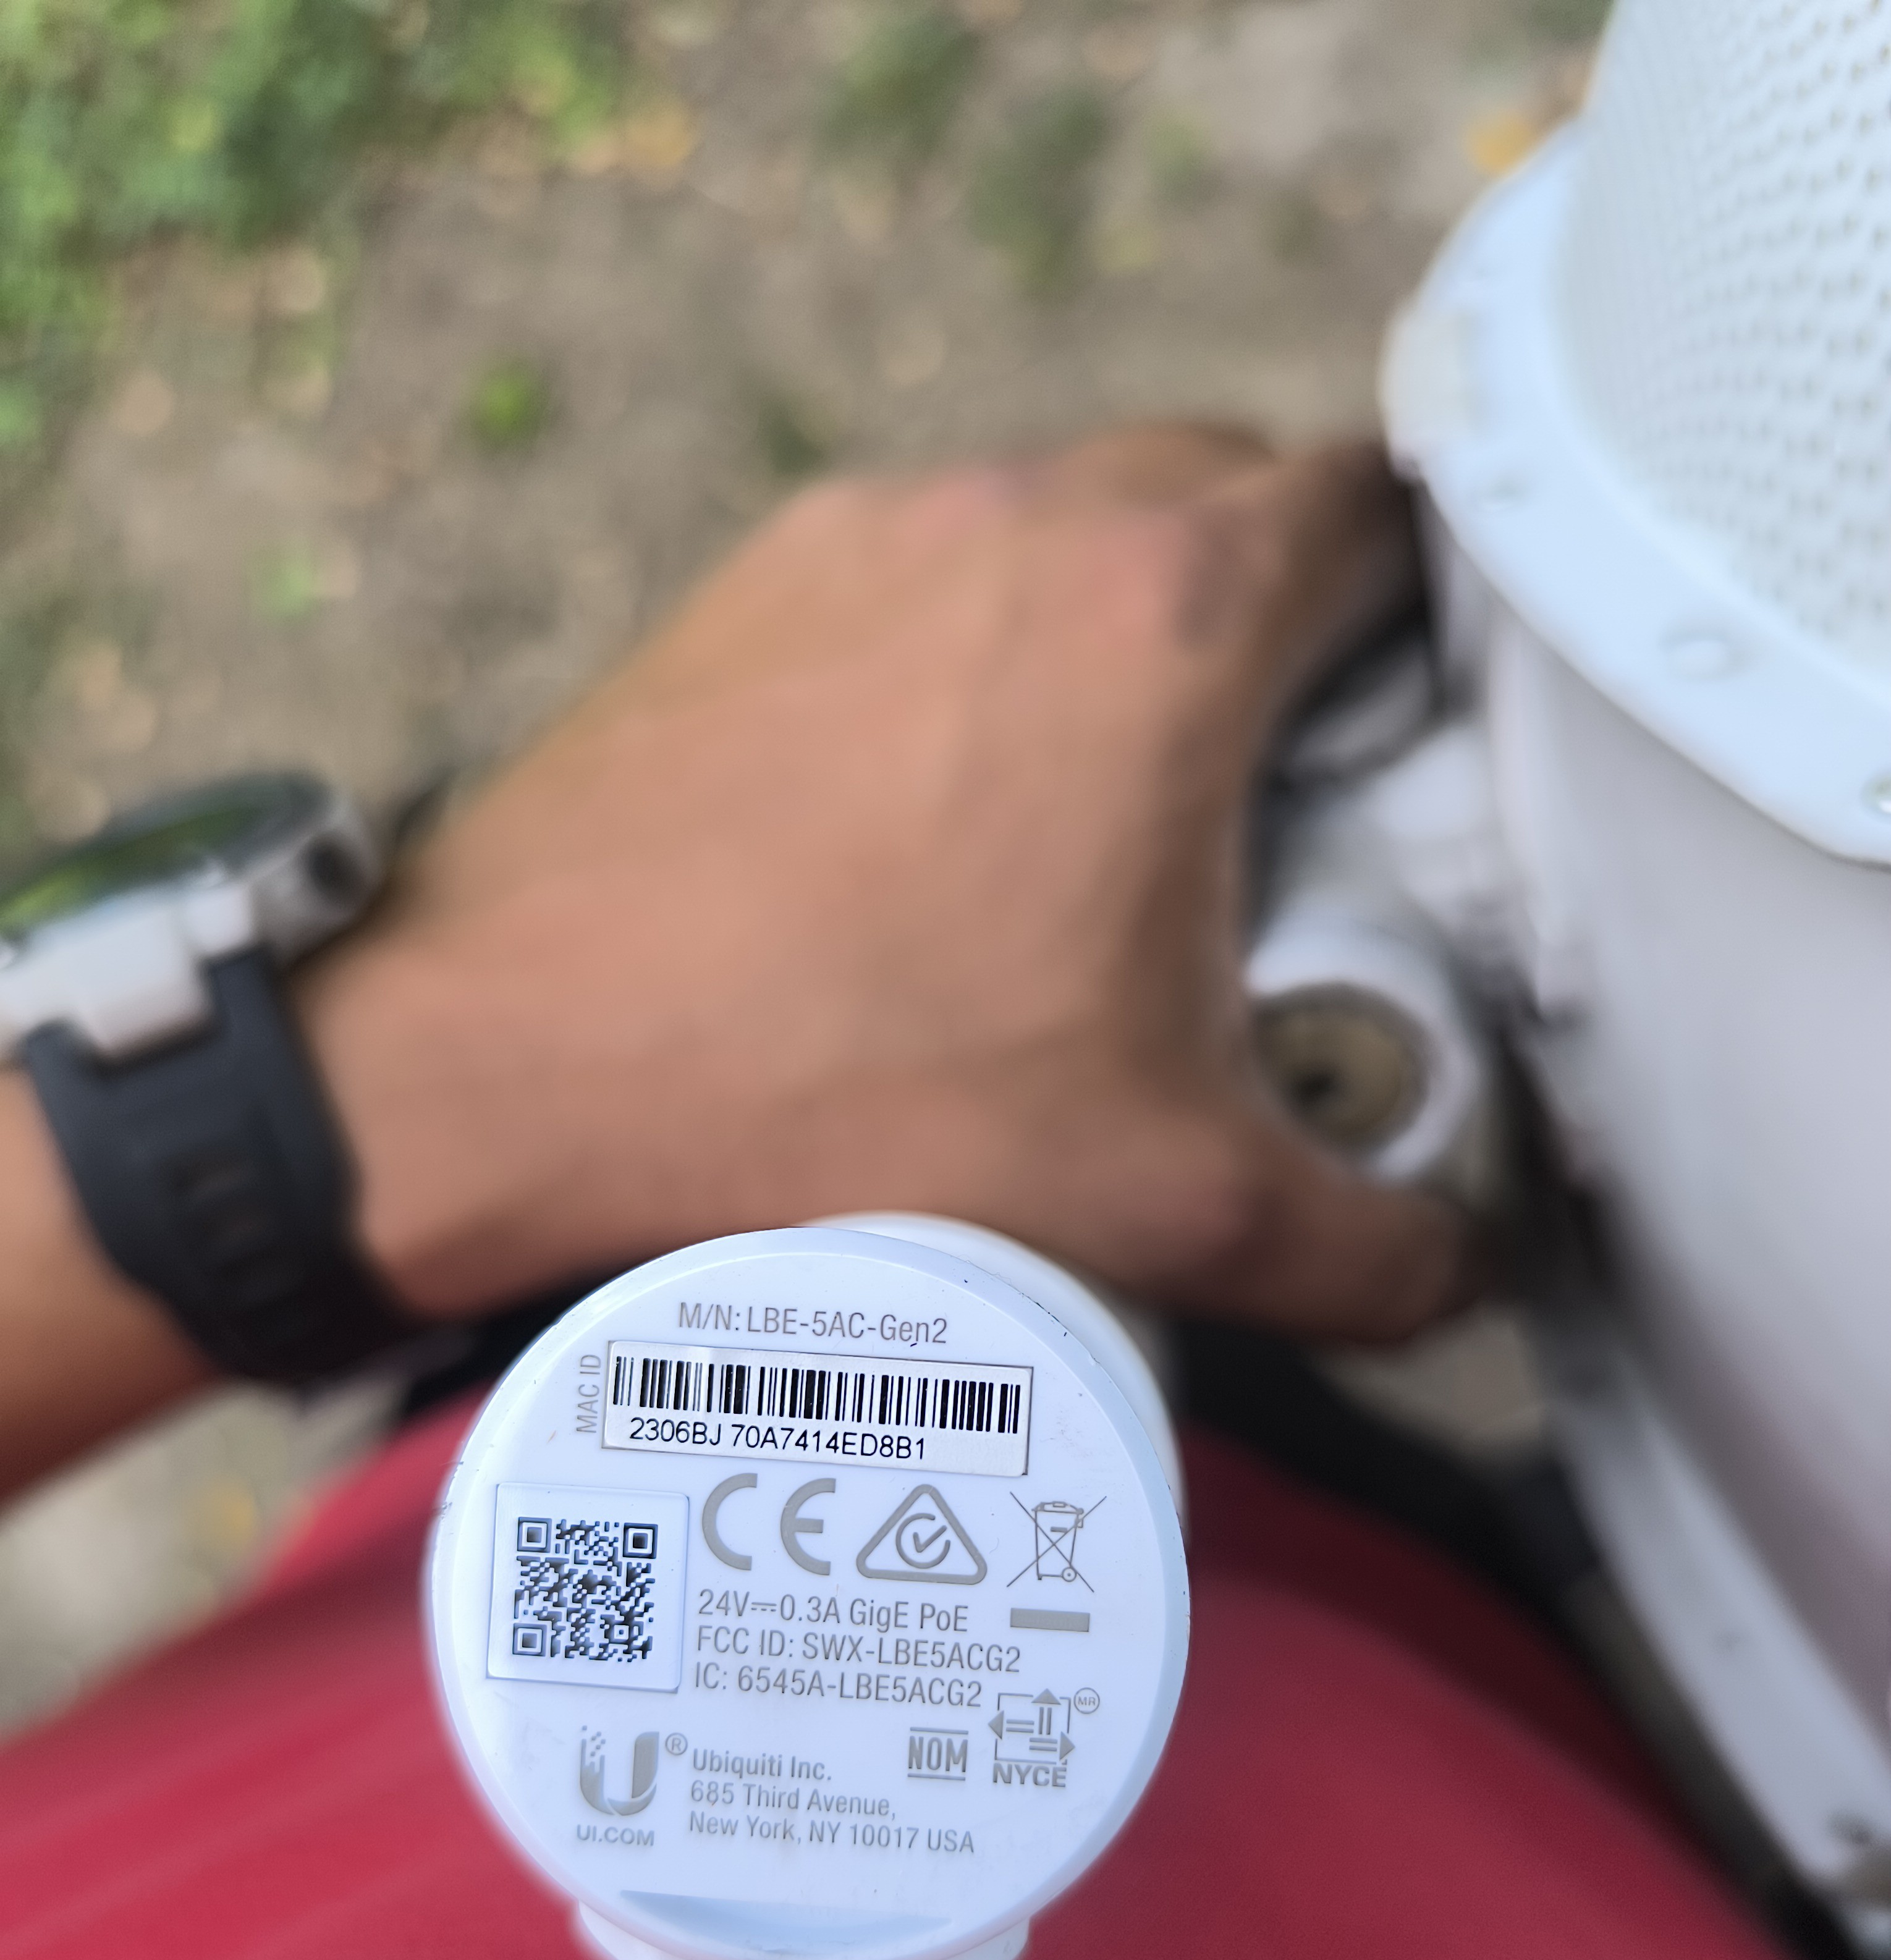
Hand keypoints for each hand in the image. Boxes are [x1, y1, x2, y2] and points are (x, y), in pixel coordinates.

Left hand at [306, 424, 1469, 1341]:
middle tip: (1277, 781)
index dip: (1422, 607)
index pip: (1375, 512)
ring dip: (1122, 619)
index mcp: (1166, 620)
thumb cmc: (841, 1103)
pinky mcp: (749, 581)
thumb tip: (1451, 1270)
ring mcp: (869, 532)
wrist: (509, 1064)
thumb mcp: (1161, 1205)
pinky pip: (925, 566)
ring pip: (1067, 515)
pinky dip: (975, 639)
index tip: (1411, 725)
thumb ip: (1363, 1245)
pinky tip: (934, 801)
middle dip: (1280, 609)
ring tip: (1106, 797)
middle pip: (1227, 491)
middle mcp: (1024, 519)